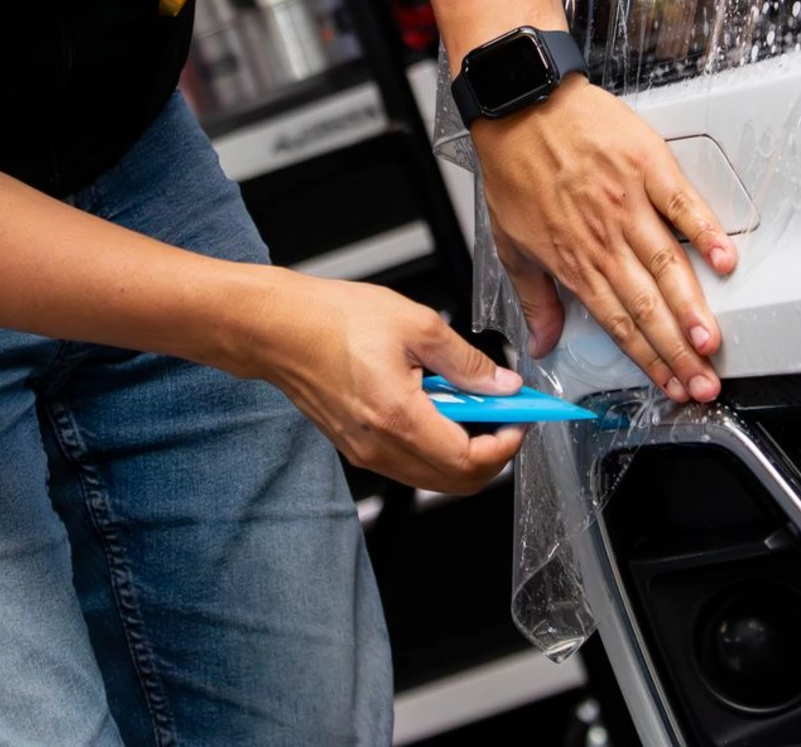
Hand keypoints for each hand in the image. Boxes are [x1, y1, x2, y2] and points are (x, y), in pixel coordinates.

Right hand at [233, 269, 524, 493]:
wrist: (278, 329)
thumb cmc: (334, 319)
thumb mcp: (418, 324)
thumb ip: (466, 362)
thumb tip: (503, 385)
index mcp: (399, 418)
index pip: (470, 461)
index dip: (507, 444)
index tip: (522, 419)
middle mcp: (380, 447)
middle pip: (456, 481)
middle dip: (492, 454)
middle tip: (507, 416)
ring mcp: (366, 453)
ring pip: (433, 476)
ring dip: (464, 450)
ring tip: (470, 401)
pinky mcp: (356, 447)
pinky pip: (409, 462)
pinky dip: (436, 444)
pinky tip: (438, 404)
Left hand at [470, 77, 738, 403]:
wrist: (519, 104)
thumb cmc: (514, 167)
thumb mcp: (510, 242)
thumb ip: (535, 298)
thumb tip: (542, 344)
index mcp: (575, 260)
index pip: (618, 324)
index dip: (648, 361)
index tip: (673, 387)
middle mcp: (605, 238)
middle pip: (649, 305)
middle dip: (678, 351)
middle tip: (704, 382)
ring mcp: (628, 202)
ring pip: (666, 265)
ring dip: (691, 307)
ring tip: (710, 340)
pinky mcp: (647, 166)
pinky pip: (682, 204)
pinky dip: (705, 231)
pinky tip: (724, 260)